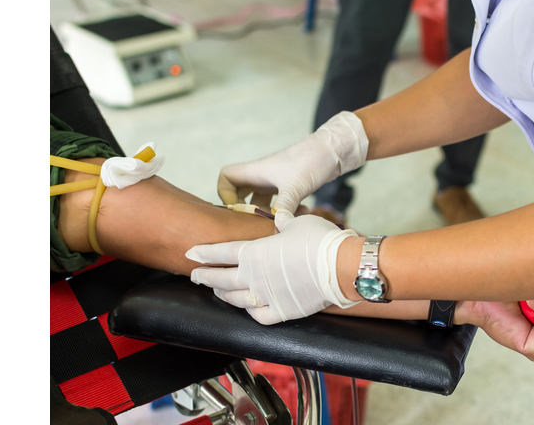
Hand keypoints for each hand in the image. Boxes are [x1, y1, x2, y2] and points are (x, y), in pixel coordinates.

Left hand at [186, 214, 358, 324]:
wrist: (341, 266)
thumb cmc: (319, 241)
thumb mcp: (298, 222)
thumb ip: (284, 222)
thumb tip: (280, 217)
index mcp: (254, 252)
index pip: (221, 252)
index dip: (204, 252)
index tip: (192, 253)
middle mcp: (254, 277)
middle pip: (221, 278)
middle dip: (205, 276)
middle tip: (195, 275)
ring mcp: (267, 296)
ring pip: (235, 299)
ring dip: (223, 294)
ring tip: (217, 290)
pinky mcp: (282, 311)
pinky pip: (258, 315)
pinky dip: (249, 311)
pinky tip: (247, 307)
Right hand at [217, 112, 367, 229]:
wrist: (334, 151)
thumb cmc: (311, 161)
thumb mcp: (296, 186)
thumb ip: (284, 206)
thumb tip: (275, 226)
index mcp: (256, 171)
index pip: (226, 177)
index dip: (225, 193)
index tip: (238, 209)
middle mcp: (262, 175)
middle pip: (240, 192)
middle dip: (244, 210)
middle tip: (253, 223)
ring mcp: (275, 181)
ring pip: (260, 200)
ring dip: (265, 214)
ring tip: (274, 225)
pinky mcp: (288, 186)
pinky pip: (277, 203)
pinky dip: (281, 212)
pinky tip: (294, 220)